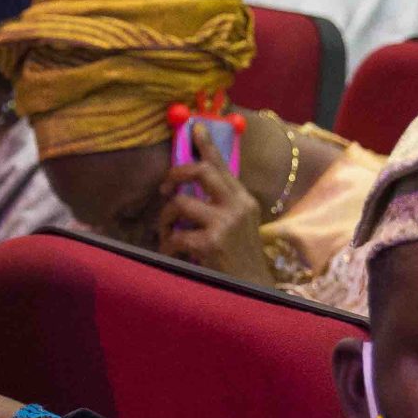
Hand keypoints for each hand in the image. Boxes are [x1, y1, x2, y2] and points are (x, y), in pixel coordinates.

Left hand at [156, 125, 271, 287]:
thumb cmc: (239, 259)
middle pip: (202, 172)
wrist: (252, 291)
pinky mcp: (211, 244)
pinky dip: (168, 245)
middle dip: (176, 174)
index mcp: (244, 199)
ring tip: (168, 232)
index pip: (223, 165)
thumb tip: (189, 188)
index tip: (193, 127)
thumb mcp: (238, 225)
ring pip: (180, 203)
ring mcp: (225, 224)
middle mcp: (237, 206)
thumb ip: (221, 204)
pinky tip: (173, 254)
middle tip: (165, 188)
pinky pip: (176, 235)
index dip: (206, 144)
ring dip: (166, 218)